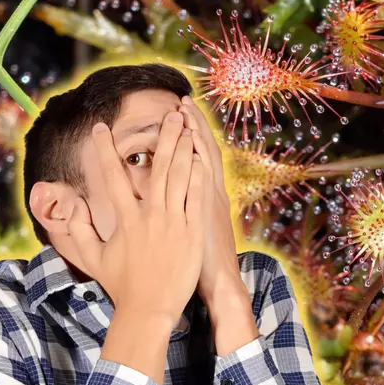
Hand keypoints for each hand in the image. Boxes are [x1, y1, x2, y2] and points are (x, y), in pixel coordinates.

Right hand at [68, 111, 205, 324]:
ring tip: (187, 126)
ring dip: (185, 148)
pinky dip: (200, 174)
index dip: (105, 150)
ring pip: (181, 176)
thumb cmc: (122, 285)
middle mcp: (150, 216)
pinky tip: (202, 156)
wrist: (150, 309)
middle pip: (158, 166)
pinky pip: (198, 196)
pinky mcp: (193, 231)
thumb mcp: (92, 258)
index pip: (112, 176)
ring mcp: (174, 222)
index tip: (100, 128)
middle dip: (164, 136)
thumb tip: (68, 208)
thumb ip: (78, 231)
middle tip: (169, 113)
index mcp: (125, 219)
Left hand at [180, 96, 259, 354]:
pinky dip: (201, 160)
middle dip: (192, 125)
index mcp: (204, 196)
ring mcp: (209, 201)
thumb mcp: (192, 232)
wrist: (219, 283)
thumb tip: (164, 199)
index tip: (179, 112)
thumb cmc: (198, 264)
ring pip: (203, 159)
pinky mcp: (207, 212)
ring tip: (185, 111)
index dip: (190, 134)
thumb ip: (181, 212)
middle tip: (182, 102)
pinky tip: (195, 142)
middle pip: (201, 150)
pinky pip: (204, 180)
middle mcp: (210, 193)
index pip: (196, 157)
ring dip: (195, 133)